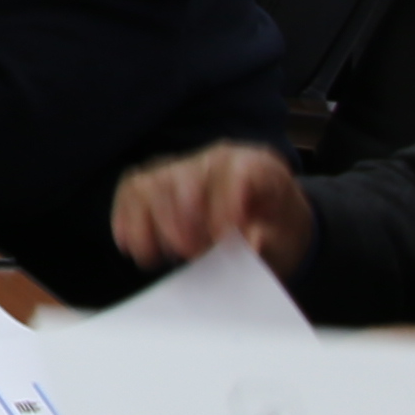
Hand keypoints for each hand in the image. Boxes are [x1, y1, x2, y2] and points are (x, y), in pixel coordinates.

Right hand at [108, 139, 315, 278]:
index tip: (223, 241)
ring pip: (150, 184)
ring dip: (152, 225)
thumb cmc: (277, 228)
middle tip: (192, 255)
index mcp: (255, 163)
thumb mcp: (287, 237)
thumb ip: (270, 238)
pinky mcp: (155, 179)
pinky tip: (135, 248)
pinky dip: (127, 221)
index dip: (225, 205)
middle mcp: (214, 157)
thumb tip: (250, 242)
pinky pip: (130, 192)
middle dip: (182, 222)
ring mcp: (180, 165)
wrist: (268, 222)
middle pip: (184, 178)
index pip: (235, 171)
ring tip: (165, 257)